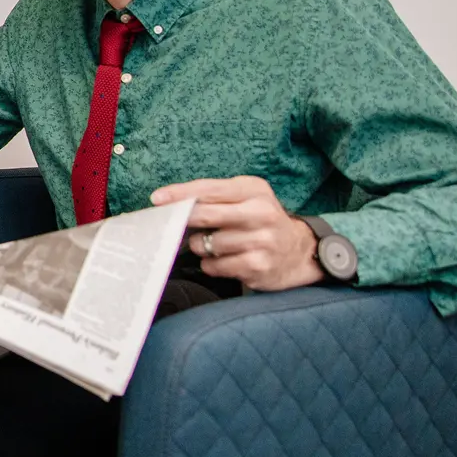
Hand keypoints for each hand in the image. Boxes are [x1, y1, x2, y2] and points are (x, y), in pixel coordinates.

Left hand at [152, 176, 322, 291]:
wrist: (299, 252)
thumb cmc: (260, 222)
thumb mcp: (245, 198)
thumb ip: (213, 197)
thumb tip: (170, 203)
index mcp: (254, 190)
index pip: (210, 189)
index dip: (180, 194)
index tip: (157, 199)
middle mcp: (261, 213)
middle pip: (205, 215)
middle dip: (183, 220)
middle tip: (173, 224)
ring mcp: (262, 241)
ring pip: (206, 244)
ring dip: (202, 246)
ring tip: (217, 245)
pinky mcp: (258, 266)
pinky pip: (214, 266)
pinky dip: (212, 264)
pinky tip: (227, 260)